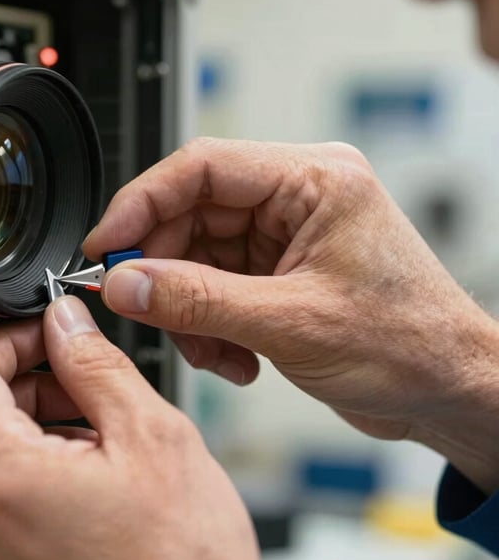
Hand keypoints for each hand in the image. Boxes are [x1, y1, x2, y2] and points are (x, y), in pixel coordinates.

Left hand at [0, 295, 273, 559]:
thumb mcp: (149, 433)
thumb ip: (93, 363)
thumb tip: (64, 323)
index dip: (5, 340)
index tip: (42, 337)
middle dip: (9, 385)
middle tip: (68, 384)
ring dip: (14, 432)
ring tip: (86, 437)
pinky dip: (15, 481)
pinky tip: (76, 483)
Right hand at [84, 137, 498, 493]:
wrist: (451, 391)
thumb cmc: (411, 345)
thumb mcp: (289, 322)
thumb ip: (196, 301)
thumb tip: (126, 283)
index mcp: (313, 180)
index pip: (201, 168)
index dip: (142, 204)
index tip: (107, 246)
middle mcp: (297, 199)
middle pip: (192, 215)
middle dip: (164, 271)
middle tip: (141, 307)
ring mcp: (285, 237)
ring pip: (196, 257)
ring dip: (188, 310)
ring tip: (211, 351)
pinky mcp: (277, 273)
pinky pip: (213, 287)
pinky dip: (208, 326)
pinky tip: (235, 357)